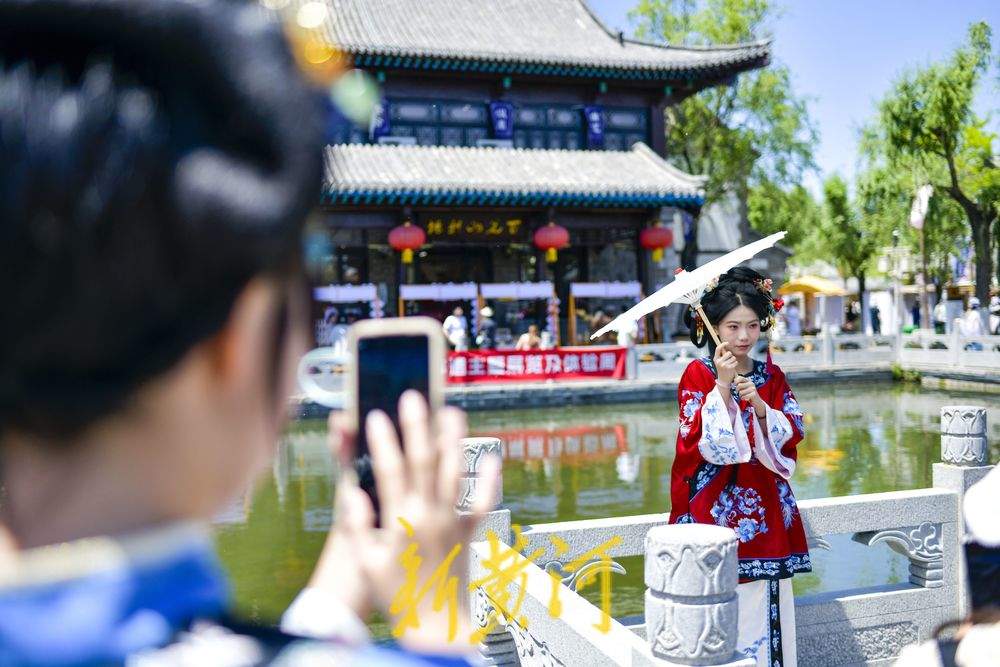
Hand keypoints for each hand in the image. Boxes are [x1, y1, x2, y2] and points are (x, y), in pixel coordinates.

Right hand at [311, 391, 498, 652]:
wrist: (435, 626)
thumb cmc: (395, 595)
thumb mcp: (366, 562)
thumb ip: (357, 525)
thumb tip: (352, 492)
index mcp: (399, 521)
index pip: (388, 470)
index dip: (380, 441)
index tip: (373, 415)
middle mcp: (428, 514)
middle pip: (423, 461)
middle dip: (416, 425)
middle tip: (413, 396)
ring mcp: (452, 521)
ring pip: (455, 471)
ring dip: (453, 439)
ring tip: (451, 410)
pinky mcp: (470, 532)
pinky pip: (483, 501)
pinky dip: (489, 478)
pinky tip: (492, 455)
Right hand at [713, 342, 737, 385]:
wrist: (723, 380)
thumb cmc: (722, 369)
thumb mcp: (719, 362)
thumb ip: (721, 355)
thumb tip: (723, 346)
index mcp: (715, 359)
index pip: (718, 349)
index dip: (723, 344)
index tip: (727, 343)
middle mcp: (719, 361)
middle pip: (729, 353)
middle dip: (731, 356)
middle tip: (729, 360)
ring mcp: (724, 365)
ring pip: (733, 357)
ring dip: (733, 360)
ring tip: (730, 365)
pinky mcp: (729, 368)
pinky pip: (736, 362)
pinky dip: (735, 364)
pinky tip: (732, 368)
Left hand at [734, 376, 766, 416]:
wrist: (757, 401)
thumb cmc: (748, 394)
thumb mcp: (743, 387)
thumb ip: (739, 382)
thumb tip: (734, 375)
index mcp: (748, 380)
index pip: (739, 377)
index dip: (735, 381)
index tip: (735, 385)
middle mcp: (751, 383)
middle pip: (738, 386)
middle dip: (737, 391)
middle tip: (740, 393)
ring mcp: (753, 388)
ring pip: (740, 392)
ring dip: (741, 395)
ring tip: (744, 395)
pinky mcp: (754, 394)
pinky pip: (744, 397)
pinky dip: (743, 398)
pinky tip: (746, 398)